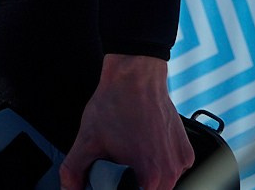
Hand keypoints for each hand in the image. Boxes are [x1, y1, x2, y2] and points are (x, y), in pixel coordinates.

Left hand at [60, 55, 193, 189]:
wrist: (135, 75)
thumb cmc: (114, 105)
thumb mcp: (86, 140)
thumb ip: (73, 170)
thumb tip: (68, 189)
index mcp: (151, 178)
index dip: (120, 188)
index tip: (113, 176)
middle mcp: (172, 173)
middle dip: (132, 184)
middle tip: (118, 163)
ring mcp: (182, 162)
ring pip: (161, 183)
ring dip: (145, 176)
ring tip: (129, 153)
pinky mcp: (186, 151)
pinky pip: (172, 169)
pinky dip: (158, 164)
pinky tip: (143, 146)